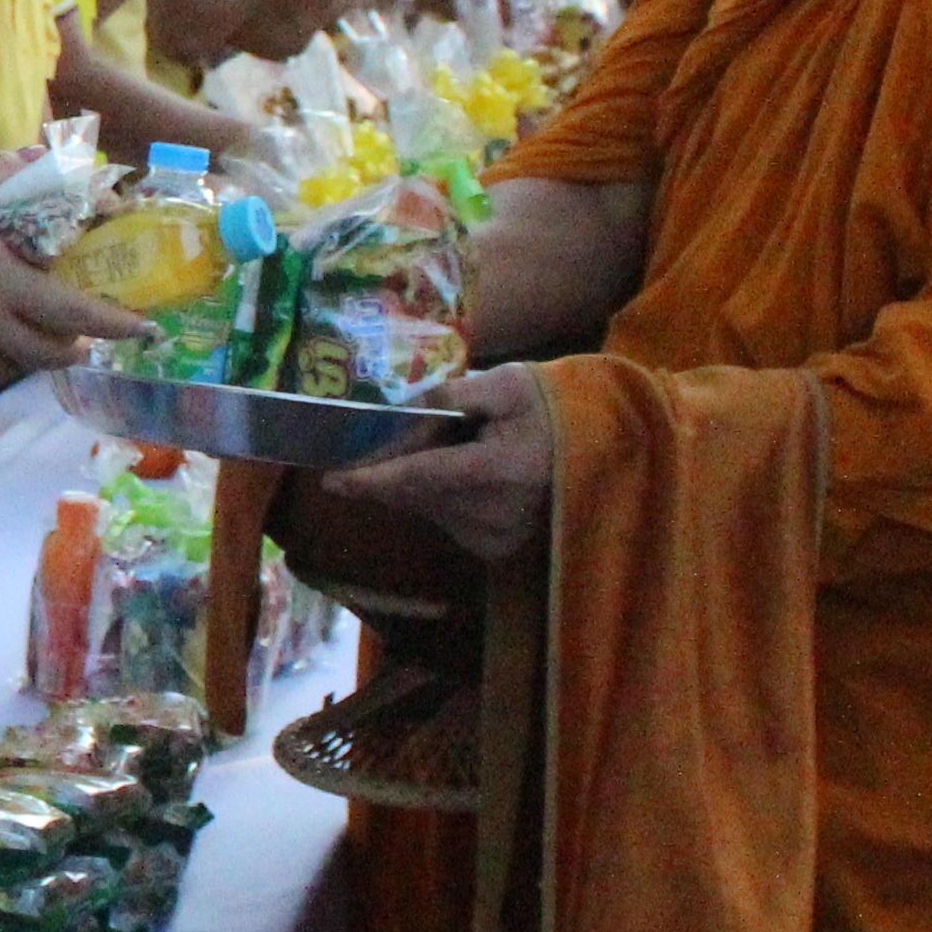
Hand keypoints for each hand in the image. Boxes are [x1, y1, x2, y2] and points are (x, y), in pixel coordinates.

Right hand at [0, 158, 150, 380]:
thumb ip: (6, 169)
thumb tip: (43, 157)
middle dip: (83, 347)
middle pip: (51, 352)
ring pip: (18, 366)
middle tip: (98, 339)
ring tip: (52, 341)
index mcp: (4, 282)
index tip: (144, 328)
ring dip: (43, 356)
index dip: (115, 324)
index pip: (76, 314)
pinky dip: (2, 362)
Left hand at [333, 362, 559, 562]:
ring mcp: (497, 536)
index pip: (421, 476)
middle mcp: (496, 514)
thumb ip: (448, 396)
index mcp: (501, 469)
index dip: (373, 478)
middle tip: (385, 443)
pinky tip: (461, 473)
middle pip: (415, 494)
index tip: (332, 480)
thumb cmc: (547, 405)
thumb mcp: (502, 384)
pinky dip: (436, 496)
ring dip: (414, 482)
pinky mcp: (494, 547)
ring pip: (425, 508)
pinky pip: (442, 519)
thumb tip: (394, 418)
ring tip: (451, 449)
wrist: (599, 444)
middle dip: (389, 470)